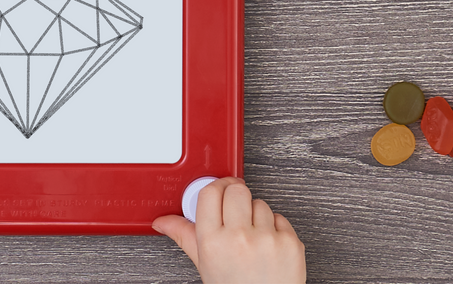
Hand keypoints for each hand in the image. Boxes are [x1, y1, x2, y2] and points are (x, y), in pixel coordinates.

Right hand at [152, 177, 304, 283]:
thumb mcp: (204, 265)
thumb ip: (184, 236)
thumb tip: (162, 222)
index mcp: (213, 241)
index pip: (210, 192)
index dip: (215, 187)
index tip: (218, 189)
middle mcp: (239, 237)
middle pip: (236, 190)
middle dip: (235, 197)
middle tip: (236, 212)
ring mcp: (266, 239)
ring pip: (259, 202)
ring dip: (256, 215)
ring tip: (252, 238)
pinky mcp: (289, 242)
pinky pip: (279, 217)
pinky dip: (275, 228)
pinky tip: (268, 245)